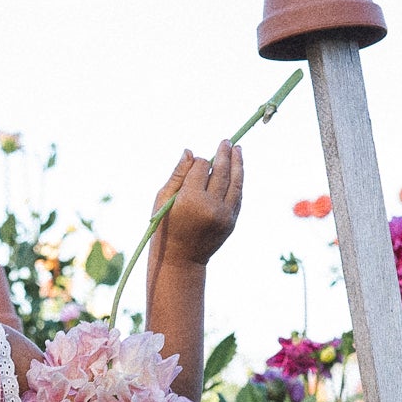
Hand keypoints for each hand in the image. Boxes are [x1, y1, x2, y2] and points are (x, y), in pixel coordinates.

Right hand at [148, 141, 242, 280]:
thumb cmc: (165, 227)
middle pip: (221, 172)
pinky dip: (238, 182)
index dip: (199, 162)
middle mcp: (211, 206)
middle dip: (224, 154)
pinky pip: (238, 196)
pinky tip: (237, 171)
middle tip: (227, 141)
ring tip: (238, 150)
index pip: (201, 169)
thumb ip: (178, 175)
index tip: (196, 161)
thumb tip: (190, 152)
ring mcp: (224, 215)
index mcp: (191, 199)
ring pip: (235, 183)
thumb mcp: (163, 200)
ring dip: (238, 164)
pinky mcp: (231, 222)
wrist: (180, 259)